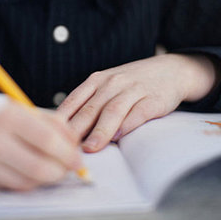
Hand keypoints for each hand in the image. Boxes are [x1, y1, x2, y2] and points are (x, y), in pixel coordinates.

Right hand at [0, 90, 82, 190]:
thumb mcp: (17, 105)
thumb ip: (48, 121)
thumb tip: (75, 142)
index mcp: (5, 115)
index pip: (47, 140)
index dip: (68, 153)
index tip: (78, 158)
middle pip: (39, 167)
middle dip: (61, 171)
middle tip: (69, 168)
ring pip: (27, 182)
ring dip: (46, 178)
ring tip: (51, 168)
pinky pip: (11, 186)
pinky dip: (26, 181)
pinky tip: (29, 170)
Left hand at [57, 54, 217, 151]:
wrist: (170, 71)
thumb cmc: (132, 84)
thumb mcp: (107, 86)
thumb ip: (89, 104)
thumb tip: (63, 131)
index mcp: (97, 80)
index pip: (75, 100)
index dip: (62, 119)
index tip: (51, 136)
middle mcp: (113, 83)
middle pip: (91, 108)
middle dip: (77, 129)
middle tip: (65, 148)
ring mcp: (133, 90)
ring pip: (113, 110)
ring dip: (100, 130)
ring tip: (90, 147)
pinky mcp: (153, 99)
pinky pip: (138, 112)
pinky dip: (127, 124)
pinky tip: (119, 136)